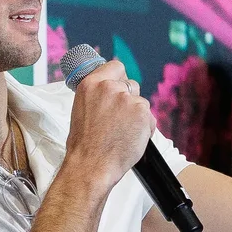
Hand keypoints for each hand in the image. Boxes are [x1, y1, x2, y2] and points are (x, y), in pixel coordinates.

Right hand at [63, 59, 156, 195]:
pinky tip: (131, 138)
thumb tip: (112, 89)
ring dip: (137, 115)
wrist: (91, 165)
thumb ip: (98, 95)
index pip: (116, 67)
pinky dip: (144, 128)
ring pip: (141, 102)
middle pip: (131, 84)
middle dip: (129, 99)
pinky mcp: (142, 112)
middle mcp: (109, 87)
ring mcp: (127, 99)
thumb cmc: (84, 144)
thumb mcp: (82, 109)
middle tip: (119, 119)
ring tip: (122, 133)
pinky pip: (149, 117)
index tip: (119, 87)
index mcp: (91, 84)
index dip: (120, 78)